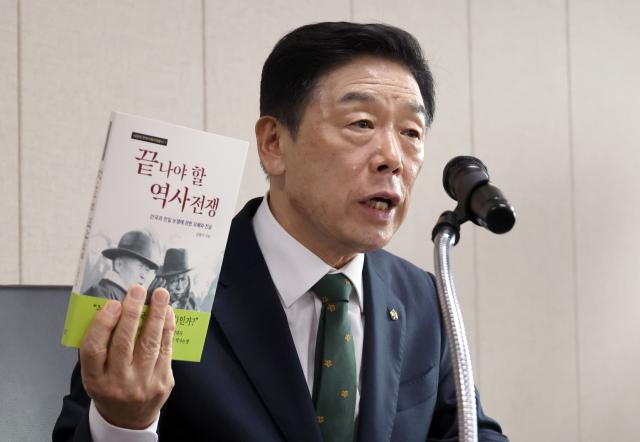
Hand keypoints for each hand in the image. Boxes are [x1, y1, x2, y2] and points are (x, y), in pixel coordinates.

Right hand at [80, 285, 175, 428]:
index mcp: (95, 379)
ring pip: (149, 344)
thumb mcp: (96, 372)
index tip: (113, 304)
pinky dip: (167, 328)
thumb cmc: (110, 386)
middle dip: (131, 313)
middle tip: (137, 290)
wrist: (129, 418)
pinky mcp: (163, 381)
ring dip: (156, 315)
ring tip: (159, 294)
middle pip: (123, 343)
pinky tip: (167, 312)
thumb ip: (101, 345)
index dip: (102, 325)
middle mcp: (118, 383)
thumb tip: (116, 307)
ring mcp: (143, 383)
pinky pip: (166, 349)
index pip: (93, 350)